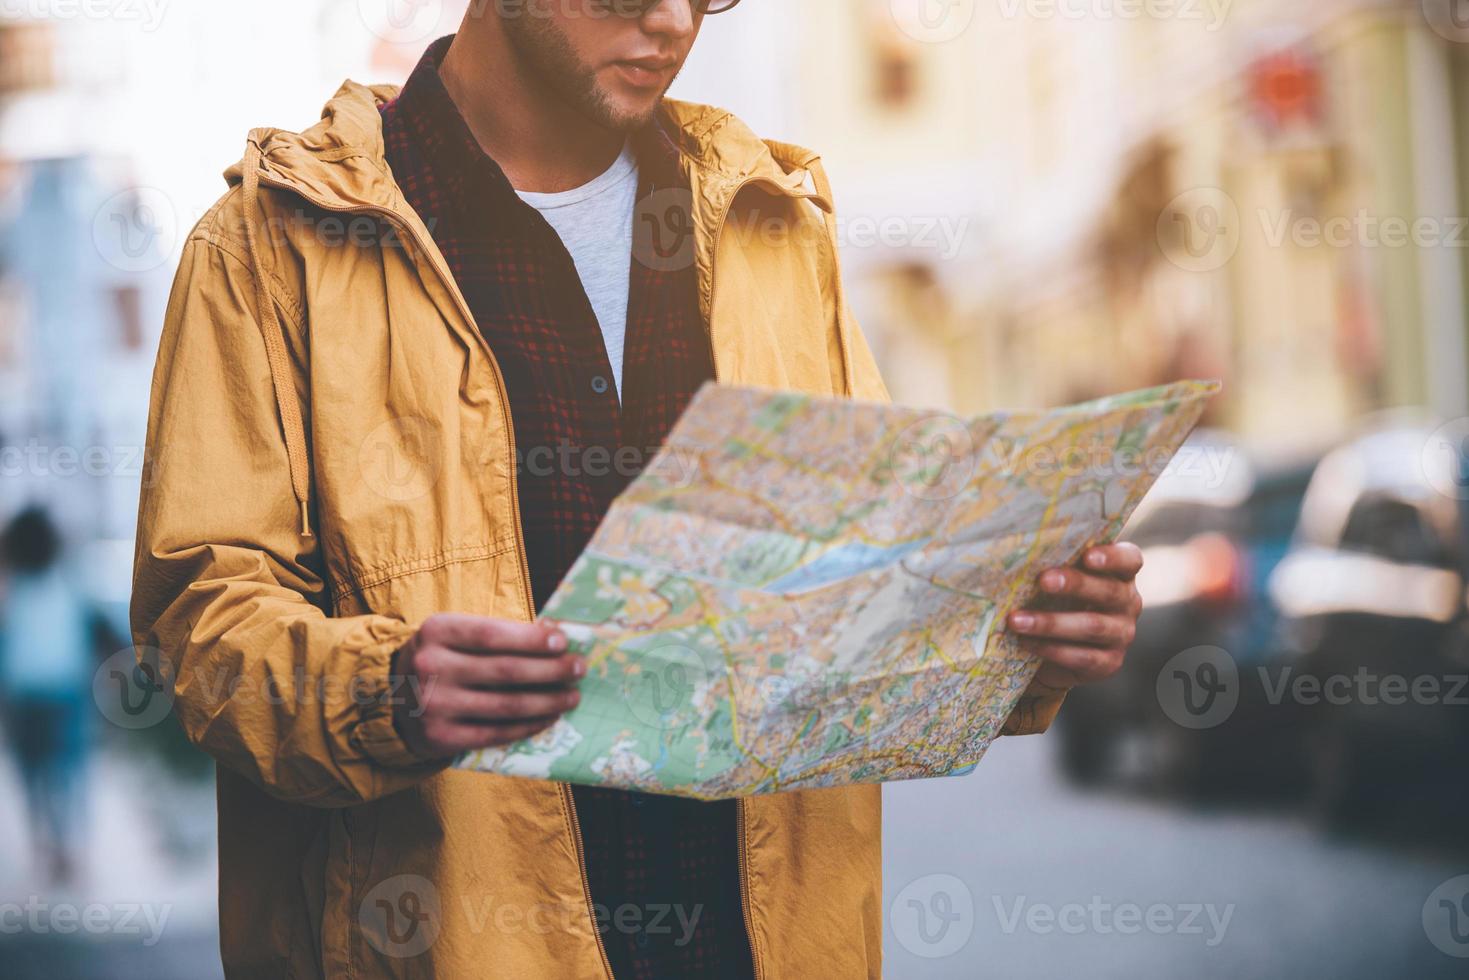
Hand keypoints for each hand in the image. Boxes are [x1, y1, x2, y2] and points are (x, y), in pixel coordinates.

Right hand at [392, 613, 585, 759]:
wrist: (393, 699)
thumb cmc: (442, 658)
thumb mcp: (456, 635)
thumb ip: (498, 634)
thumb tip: (554, 635)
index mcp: (436, 631)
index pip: (492, 634)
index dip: (531, 639)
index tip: (564, 641)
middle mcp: (431, 668)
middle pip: (505, 671)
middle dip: (551, 670)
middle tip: (579, 669)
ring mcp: (434, 706)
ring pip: (506, 705)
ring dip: (547, 701)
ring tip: (572, 696)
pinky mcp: (441, 738)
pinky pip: (496, 732)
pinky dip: (528, 725)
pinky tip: (549, 717)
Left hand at [1006, 543, 1143, 689]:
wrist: (1056, 654)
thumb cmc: (1057, 602)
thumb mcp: (1059, 582)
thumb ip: (1054, 567)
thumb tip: (1020, 555)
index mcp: (1120, 575)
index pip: (1129, 560)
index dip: (1112, 557)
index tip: (1088, 556)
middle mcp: (1127, 603)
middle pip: (1108, 591)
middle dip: (1075, 585)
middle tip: (1043, 580)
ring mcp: (1121, 635)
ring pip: (1091, 626)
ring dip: (1050, 622)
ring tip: (1016, 620)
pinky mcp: (1109, 663)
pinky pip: (1082, 657)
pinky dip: (1051, 649)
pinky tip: (1026, 642)